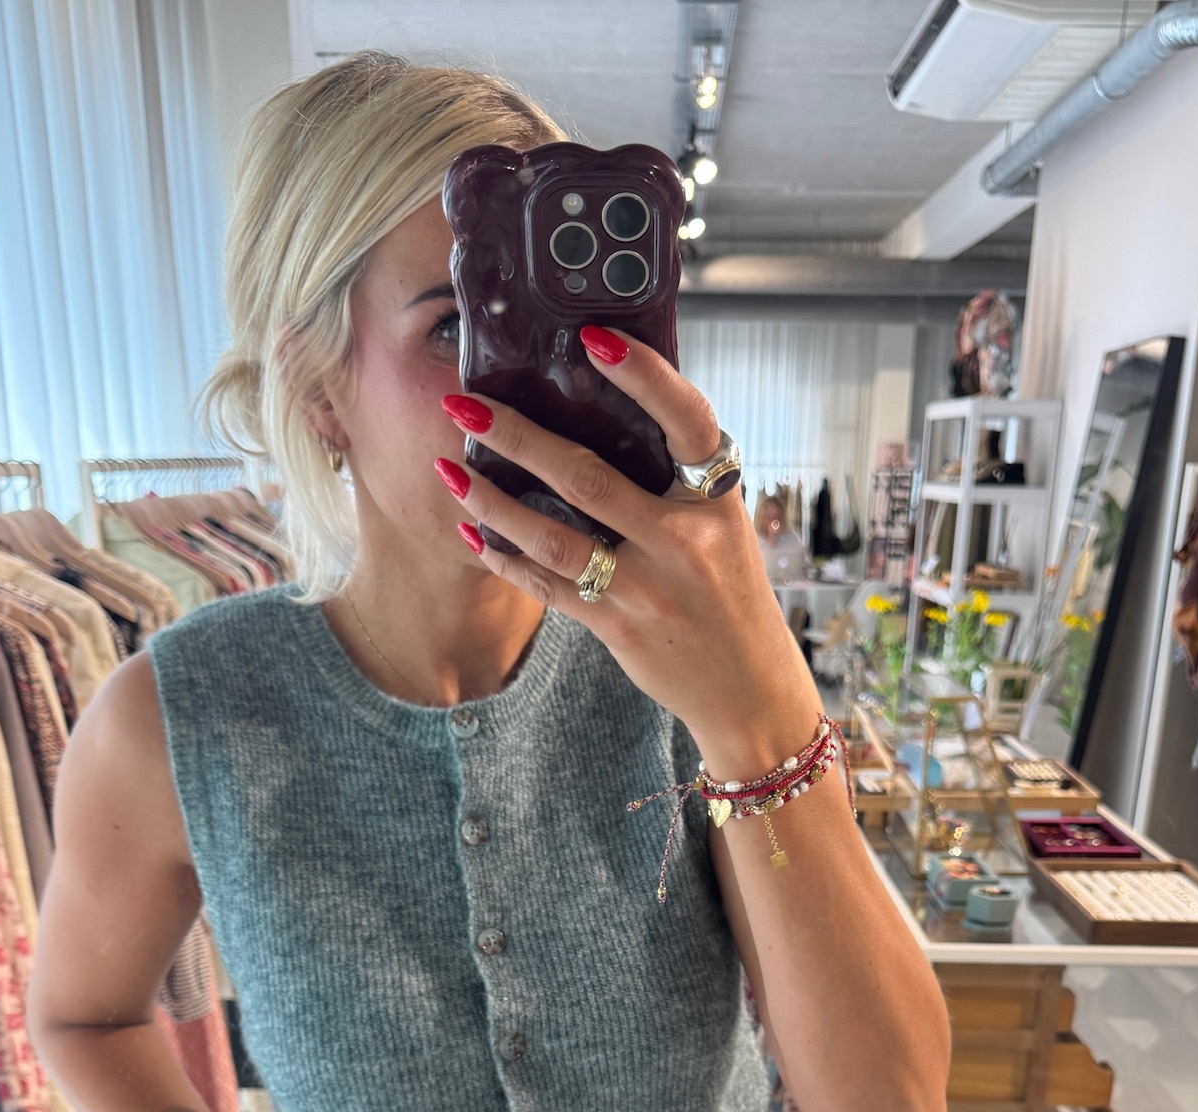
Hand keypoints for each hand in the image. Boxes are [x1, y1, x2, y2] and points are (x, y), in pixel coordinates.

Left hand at [436, 332, 819, 778]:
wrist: (748, 687)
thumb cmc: (729, 595)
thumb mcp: (723, 527)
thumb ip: (676, 481)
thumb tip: (607, 415)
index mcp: (716, 501)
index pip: (687, 422)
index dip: (645, 377)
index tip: (594, 338)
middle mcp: (684, 541)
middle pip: (589, 479)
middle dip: (518, 437)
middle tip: (464, 403)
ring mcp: (649, 588)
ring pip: (556, 537)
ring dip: (493, 501)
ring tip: (448, 470)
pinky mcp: (619, 626)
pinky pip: (549, 587)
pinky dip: (505, 558)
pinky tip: (472, 531)